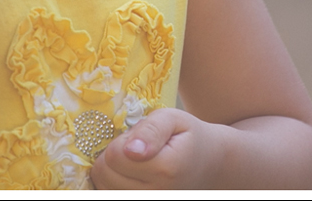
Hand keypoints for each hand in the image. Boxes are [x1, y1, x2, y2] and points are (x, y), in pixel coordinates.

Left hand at [89, 108, 221, 189]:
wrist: (208, 165)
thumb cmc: (188, 137)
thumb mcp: (173, 118)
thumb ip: (151, 130)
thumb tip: (130, 150)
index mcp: (166, 169)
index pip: (114, 156)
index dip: (121, 140)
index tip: (139, 137)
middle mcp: (158, 195)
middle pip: (104, 174)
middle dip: (113, 156)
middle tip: (135, 149)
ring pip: (104, 188)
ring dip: (112, 172)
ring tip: (135, 163)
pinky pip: (112, 195)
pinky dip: (115, 185)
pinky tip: (130, 176)